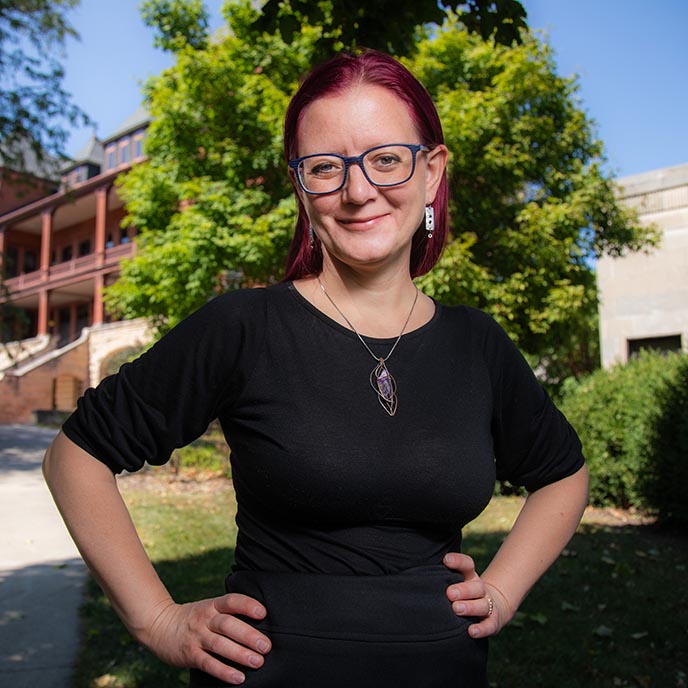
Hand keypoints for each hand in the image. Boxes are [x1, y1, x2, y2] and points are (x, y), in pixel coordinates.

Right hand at [140, 593, 270, 684]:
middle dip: (249, 635)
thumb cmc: (194, 618)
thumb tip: (260, 624)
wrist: (160, 626)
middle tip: (266, 646)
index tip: (263, 613)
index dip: (247, 605)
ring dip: (240, 654)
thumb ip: (229, 614)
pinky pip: (208, 664)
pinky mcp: (190, 655)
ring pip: (220, 645)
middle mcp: (205, 619)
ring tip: (257, 662)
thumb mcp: (209, 608)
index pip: (231, 601)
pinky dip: (224, 671)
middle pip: (228, 625)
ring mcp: (197, 637)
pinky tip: (238, 677)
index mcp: (212, 605)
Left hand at [443, 552, 512, 638]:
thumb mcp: (454, 582)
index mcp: (469, 576)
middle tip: (449, 593)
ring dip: (470, 607)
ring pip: (482, 604)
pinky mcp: (493, 621)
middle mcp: (480, 588)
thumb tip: (409, 576)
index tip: (445, 560)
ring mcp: (488, 604)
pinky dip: (481, 629)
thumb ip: (439, 578)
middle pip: (475, 586)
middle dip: (462, 589)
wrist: (493, 606)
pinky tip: (471, 631)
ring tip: (456, 609)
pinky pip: (489, 625)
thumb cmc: (463, 593)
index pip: (467, 564)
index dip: (458, 561)